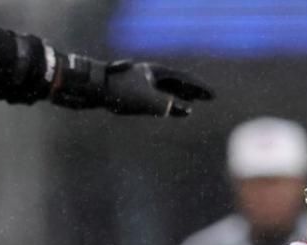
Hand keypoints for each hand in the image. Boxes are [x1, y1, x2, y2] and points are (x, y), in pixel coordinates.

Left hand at [50, 56, 213, 116]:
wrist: (93, 89)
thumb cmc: (120, 93)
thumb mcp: (148, 101)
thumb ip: (168, 106)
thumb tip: (185, 110)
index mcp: (156, 72)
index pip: (184, 79)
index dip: (199, 89)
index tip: (213, 96)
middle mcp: (150, 75)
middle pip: (176, 83)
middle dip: (192, 91)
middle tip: (207, 98)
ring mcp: (141, 82)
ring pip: (166, 90)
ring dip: (179, 97)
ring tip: (191, 104)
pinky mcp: (132, 92)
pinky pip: (156, 97)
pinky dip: (166, 104)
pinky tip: (168, 111)